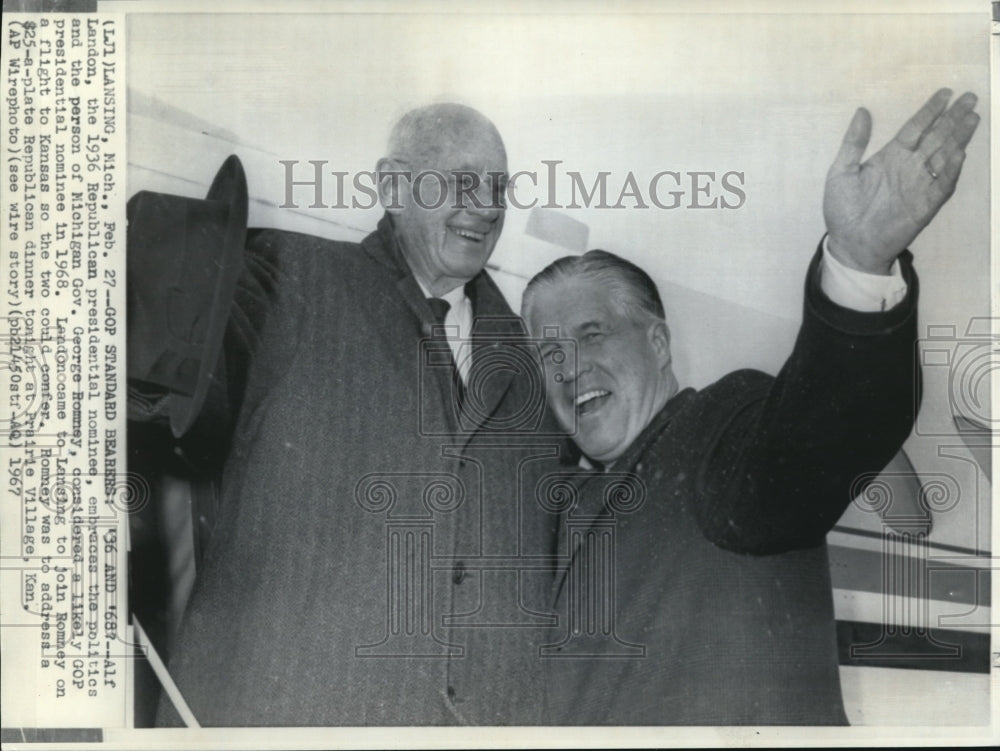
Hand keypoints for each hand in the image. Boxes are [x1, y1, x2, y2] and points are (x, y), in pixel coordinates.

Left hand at [823, 88, 979, 274]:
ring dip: (958, 138)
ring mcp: (919, 185)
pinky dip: (951, 170)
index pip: (915, 128)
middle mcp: (908, 167)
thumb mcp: (841, 172)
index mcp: (890, 156)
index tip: (945, 93)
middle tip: (969, 98)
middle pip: (935, 137)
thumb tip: (863, 111)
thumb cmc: (842, 210)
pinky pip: (942, 185)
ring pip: (944, 156)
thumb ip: (854, 143)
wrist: (849, 245)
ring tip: (972, 118)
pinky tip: (959, 154)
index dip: (930, 111)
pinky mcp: (925, 205)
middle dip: (952, 118)